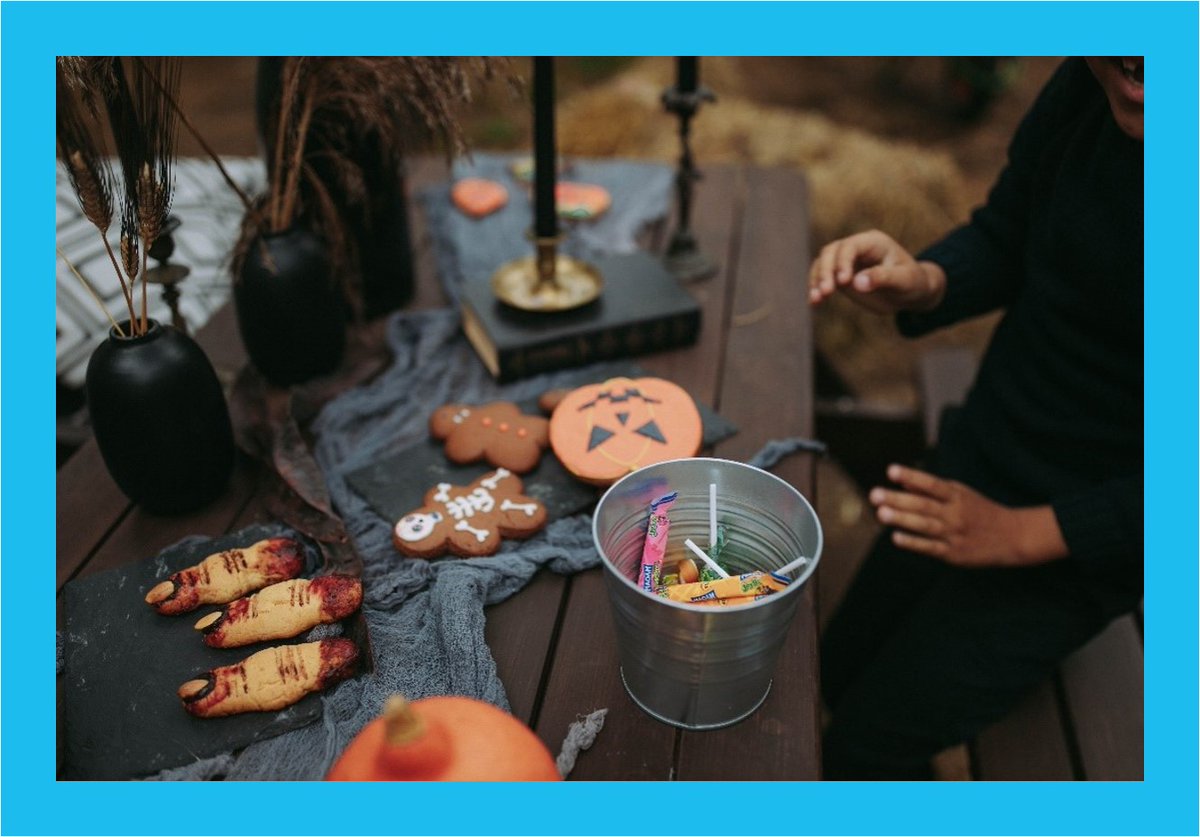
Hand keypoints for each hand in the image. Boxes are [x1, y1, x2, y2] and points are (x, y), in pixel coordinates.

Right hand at [808, 229, 945, 313]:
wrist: (910, 293)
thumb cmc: (912, 282)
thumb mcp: (904, 280)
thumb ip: (882, 278)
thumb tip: (857, 283)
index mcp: (873, 242)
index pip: (850, 246)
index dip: (843, 262)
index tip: (843, 282)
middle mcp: (856, 247)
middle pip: (831, 252)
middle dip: (825, 271)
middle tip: (826, 293)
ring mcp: (846, 261)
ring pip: (822, 264)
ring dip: (816, 281)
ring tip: (816, 300)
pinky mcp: (840, 276)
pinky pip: (822, 278)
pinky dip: (816, 289)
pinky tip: (813, 303)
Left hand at [869, 464, 1067, 567]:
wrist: (1012, 537)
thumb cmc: (979, 511)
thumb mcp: (960, 494)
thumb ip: (931, 490)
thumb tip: (902, 483)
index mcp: (957, 495)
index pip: (932, 484)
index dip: (912, 477)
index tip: (891, 470)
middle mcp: (956, 513)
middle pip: (924, 505)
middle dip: (898, 500)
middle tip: (874, 494)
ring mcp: (955, 534)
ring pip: (925, 526)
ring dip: (902, 520)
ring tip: (880, 513)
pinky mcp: (954, 554)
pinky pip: (931, 547)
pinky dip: (914, 543)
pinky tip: (896, 537)